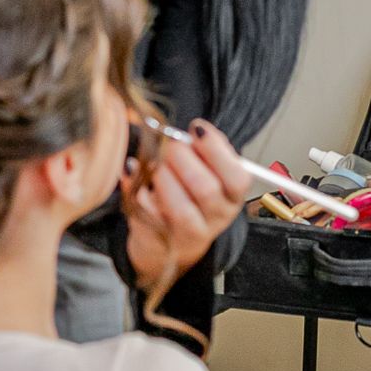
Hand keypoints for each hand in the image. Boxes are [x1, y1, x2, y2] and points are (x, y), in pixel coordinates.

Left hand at [121, 119, 251, 295]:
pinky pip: (148, 215)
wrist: (169, 238)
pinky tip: (133, 172)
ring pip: (180, 209)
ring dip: (162, 178)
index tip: (196, 129)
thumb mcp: (204, 170)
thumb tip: (193, 131)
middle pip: (206, 190)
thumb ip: (202, 149)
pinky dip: (136, 189)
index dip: (216, 150)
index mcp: (232, 196)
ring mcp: (190, 235)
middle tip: (169, 145)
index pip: (238, 178)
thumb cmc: (188, 193)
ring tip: (154, 163)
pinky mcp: (161, 241)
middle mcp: (217, 218)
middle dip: (182, 159)